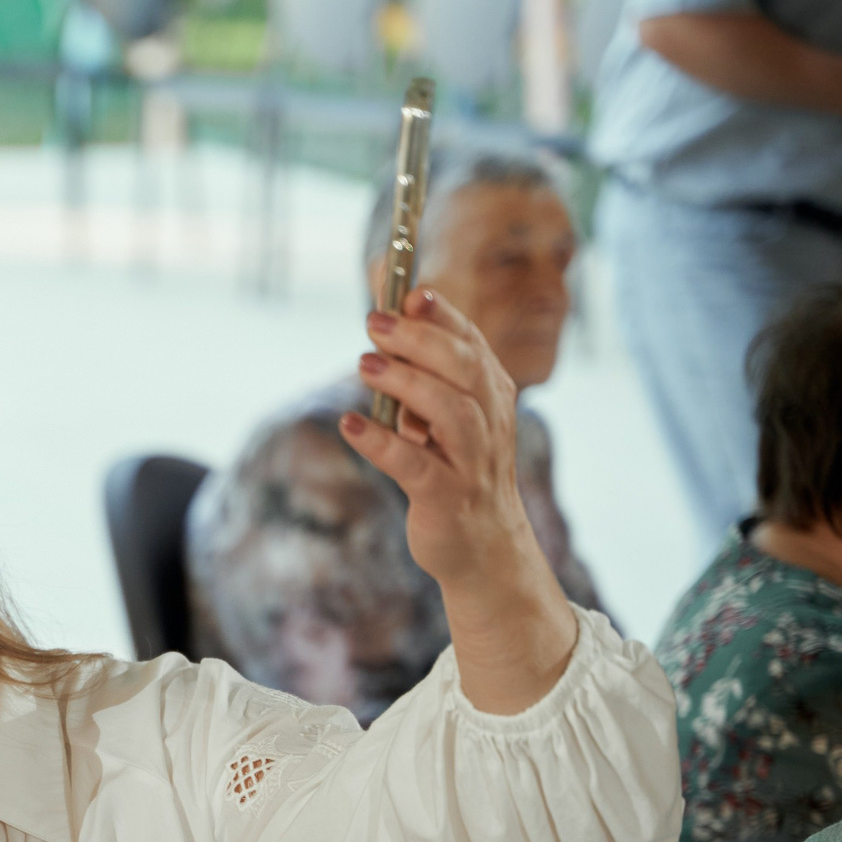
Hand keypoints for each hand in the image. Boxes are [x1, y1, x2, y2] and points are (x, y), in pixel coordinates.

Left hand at [343, 290, 576, 713]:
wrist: (484, 549)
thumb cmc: (456, 473)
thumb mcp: (444, 421)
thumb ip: (422, 378)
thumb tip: (385, 327)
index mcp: (492, 398)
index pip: (472, 345)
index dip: (443, 315)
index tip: (410, 292)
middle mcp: (489, 425)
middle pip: (463, 370)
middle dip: (419, 340)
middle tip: (373, 323)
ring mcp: (472, 463)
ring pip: (450, 411)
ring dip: (407, 384)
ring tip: (365, 364)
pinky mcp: (447, 499)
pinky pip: (415, 466)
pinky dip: (381, 443)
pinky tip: (350, 425)